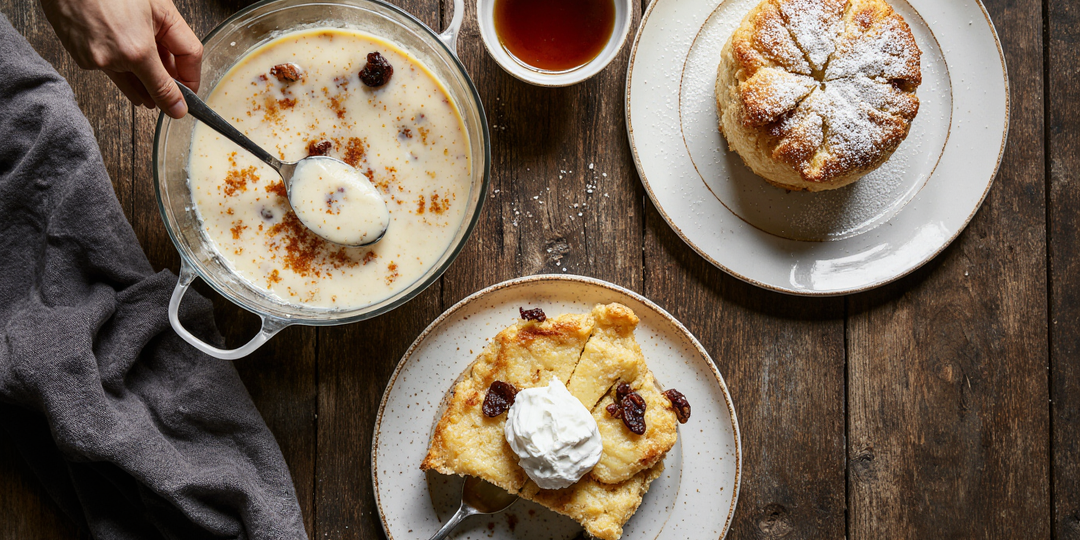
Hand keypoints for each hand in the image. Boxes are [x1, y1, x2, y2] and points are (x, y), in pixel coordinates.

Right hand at [40, 0, 201, 117]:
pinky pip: (110, 71)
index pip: (168, 88)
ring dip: (143, 79)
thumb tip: (186, 84)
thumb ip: (182, 48)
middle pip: (149, 88)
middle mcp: (113, 60)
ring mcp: (94, 62)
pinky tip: (120, 43)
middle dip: (162, 84)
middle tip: (169, 73)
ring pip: (129, 84)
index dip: (182, 98)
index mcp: (137, 50)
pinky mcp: (81, 60)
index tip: (184, 105)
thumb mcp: (161, 11)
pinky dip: (120, 64)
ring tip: (145, 58)